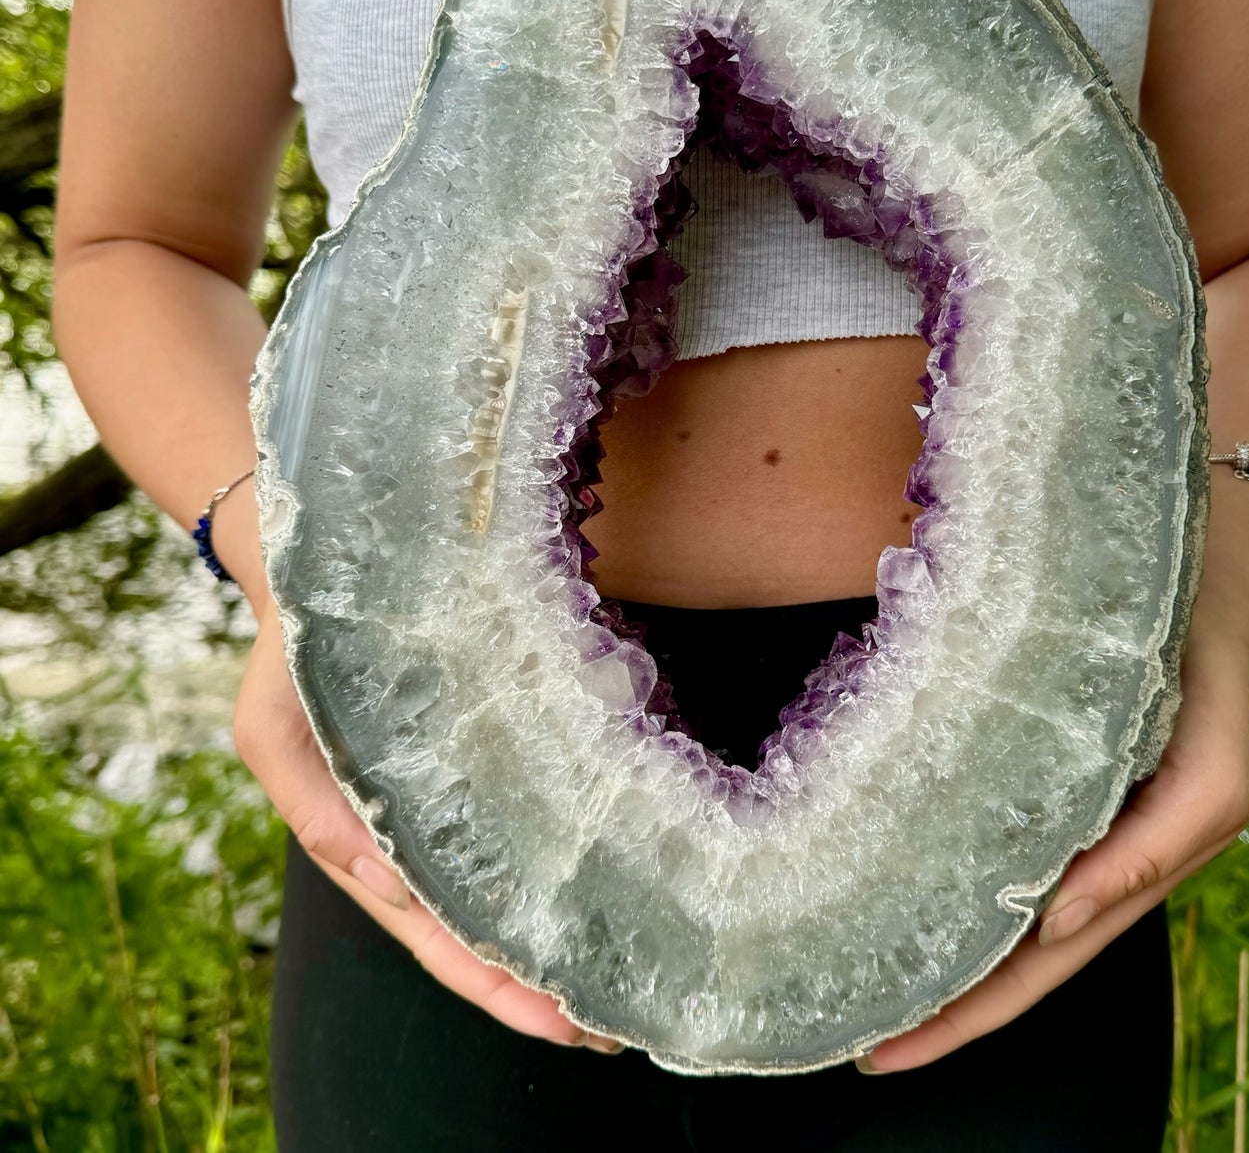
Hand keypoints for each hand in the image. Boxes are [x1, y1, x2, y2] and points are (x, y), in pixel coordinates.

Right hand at [233, 599, 622, 1053]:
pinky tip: (613, 879)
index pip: (430, 930)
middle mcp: (418, 833)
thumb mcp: (271, 729)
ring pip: (509, 883)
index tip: (549, 1018)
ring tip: (623, 980)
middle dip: (534, 985)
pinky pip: (528, 814)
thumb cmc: (295, 657)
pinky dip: (563, 856)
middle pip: (479, 927)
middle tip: (606, 1028)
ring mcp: (456, 798)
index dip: (485, 980)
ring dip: (558, 935)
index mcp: (367, 841)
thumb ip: (313, 807)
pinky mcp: (492, 750)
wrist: (332, 574)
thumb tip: (381, 882)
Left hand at [857, 633, 1248, 1072]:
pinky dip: (938, 865)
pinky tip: (886, 876)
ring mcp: (1053, 812)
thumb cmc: (1208, 686)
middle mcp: (1083, 851)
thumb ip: (1149, 852)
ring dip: (931, 944)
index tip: (888, 1050)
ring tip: (858, 978)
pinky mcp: (1026, 761)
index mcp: (1123, 868)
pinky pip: (980, 830)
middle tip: (858, 1039)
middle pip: (1003, 952)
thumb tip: (1056, 922)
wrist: (1199, 583)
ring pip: (986, 899)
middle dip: (938, 1005)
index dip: (970, 1015)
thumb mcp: (1213, 780)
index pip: (1036, 966)